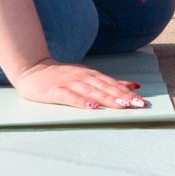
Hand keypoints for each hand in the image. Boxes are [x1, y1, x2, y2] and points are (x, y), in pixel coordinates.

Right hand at [15, 58, 148, 110]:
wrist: (32, 68)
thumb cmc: (62, 76)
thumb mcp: (87, 76)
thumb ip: (108, 82)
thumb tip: (133, 86)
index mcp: (91, 75)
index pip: (113, 84)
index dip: (127, 93)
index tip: (142, 101)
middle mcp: (83, 78)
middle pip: (106, 88)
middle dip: (123, 97)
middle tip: (138, 105)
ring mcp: (69, 83)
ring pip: (92, 91)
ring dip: (108, 99)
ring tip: (122, 106)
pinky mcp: (55, 91)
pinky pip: (70, 97)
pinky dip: (82, 102)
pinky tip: (92, 107)